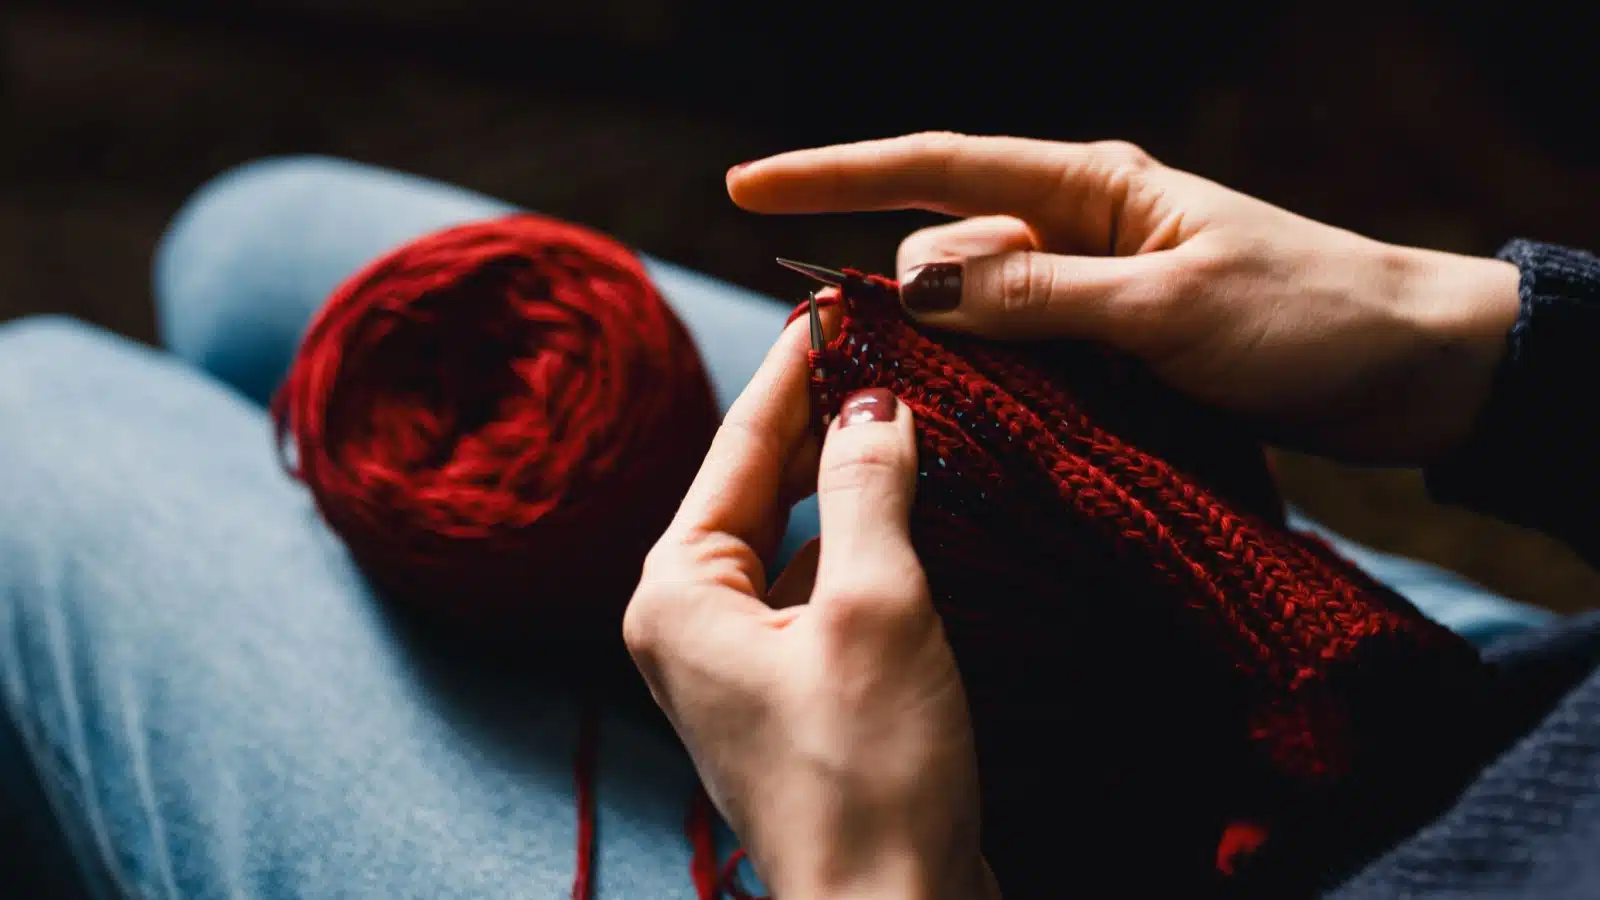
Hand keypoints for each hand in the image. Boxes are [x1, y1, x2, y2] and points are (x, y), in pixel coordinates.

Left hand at [623, 316, 996, 899]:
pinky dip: (873, 545)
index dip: (796, 367)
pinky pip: (829, 590)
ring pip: (801, 537)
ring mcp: (745, 664)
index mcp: (678, 592)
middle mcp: (694, 623)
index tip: (840, 299)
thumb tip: (874, 403)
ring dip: (857, 481)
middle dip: (827, 418)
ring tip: (924, 410)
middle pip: (761, 486)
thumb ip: (867, 487)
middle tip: (896, 346)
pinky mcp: (801, 695)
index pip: (738, 444)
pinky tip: (928, 509)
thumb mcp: (875, 607)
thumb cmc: (870, 776)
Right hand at [727, 133, 1521, 463]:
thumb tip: (912, 283)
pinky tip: (963, 424)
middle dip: (885, 294)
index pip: (938, 169)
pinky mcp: (1110, 351)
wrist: (1415, 371)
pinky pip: (1018, 359)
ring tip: (903, 406)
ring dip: (935, 352)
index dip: (835, 175)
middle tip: (851, 363)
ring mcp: (1092, 293)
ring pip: (975, 313)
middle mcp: (1079, 229)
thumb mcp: (1171, 309)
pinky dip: (983, 386)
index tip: (744, 186)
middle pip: (944, 250)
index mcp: (1092, 188)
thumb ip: (1041, 297)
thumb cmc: (1310, 319)